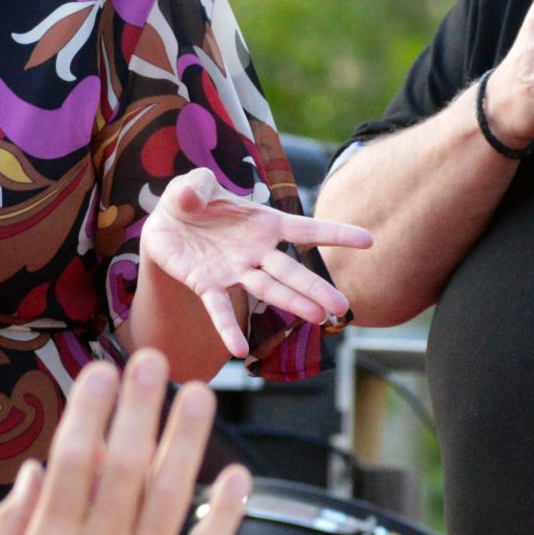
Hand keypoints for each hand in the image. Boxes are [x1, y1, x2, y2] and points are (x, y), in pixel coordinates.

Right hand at [0, 352, 251, 534]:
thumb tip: (34, 476)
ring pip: (170, 496)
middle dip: (140, 406)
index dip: (91, 411)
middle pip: (125, 465)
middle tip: (153, 357)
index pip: (74, 462)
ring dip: (186, 439)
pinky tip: (239, 476)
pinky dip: (226, 512)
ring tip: (200, 393)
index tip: (100, 371)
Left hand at [139, 171, 370, 358]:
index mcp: (263, 223)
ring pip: (267, 290)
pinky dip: (228, 328)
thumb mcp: (193, 184)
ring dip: (290, 303)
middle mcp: (255, 251)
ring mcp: (234, 271)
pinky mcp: (206, 285)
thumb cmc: (189, 200)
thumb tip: (192, 196)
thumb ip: (196, 185)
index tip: (368, 241)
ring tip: (316, 319)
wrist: (165, 224)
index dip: (336, 233)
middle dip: (316, 287)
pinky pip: (220, 310)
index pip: (305, 229)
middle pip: (291, 271)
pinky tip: (239, 350)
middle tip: (342, 307)